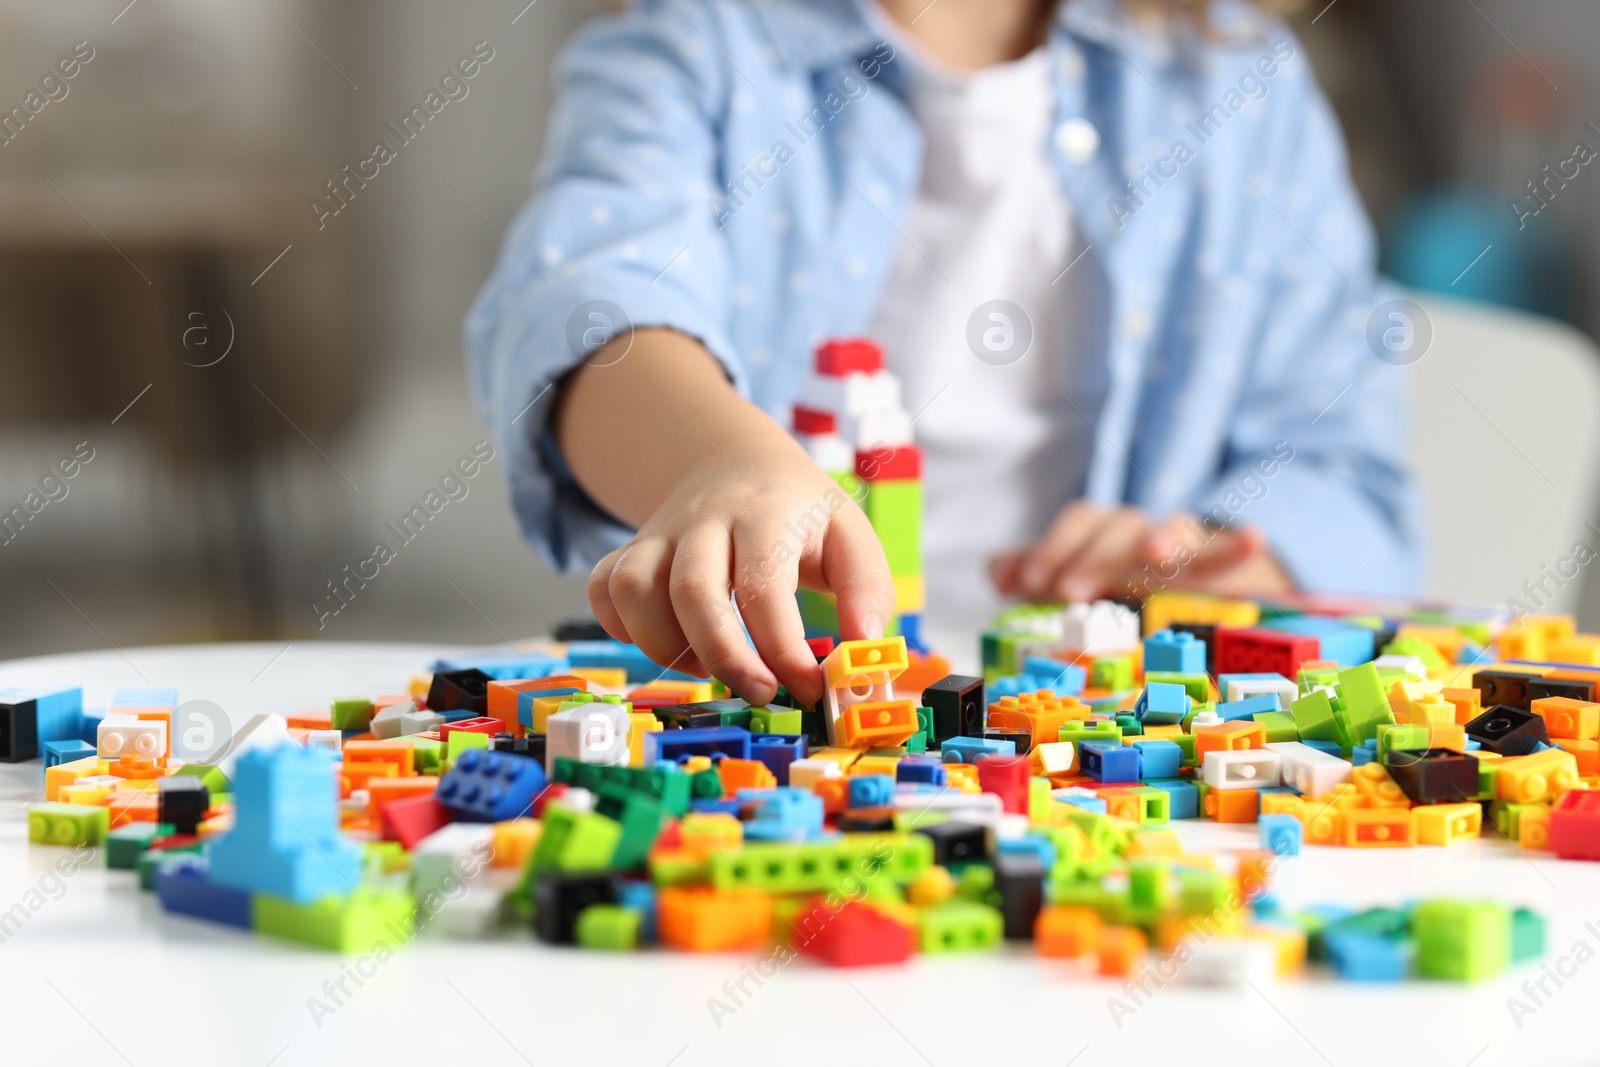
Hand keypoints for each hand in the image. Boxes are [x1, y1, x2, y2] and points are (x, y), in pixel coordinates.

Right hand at [588, 450, 894, 707]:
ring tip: (710, 664)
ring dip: (666, 646)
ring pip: (634, 590)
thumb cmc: (798, 514)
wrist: (734, 463)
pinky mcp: (631, 550)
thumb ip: (867, 589)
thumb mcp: (850, 533)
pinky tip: (667, 641)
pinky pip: (603, 589)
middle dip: (725, 657)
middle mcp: (705, 519)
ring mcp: (660, 533)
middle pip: (692, 591)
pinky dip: (622, 628)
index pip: (764, 587)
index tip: (808, 686)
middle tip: (760, 691)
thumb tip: (864, 645)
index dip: (783, 649)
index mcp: (766, 513)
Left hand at [990, 502, 1293, 603]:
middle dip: (1091, 557)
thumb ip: (1032, 572)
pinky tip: (1254, 537)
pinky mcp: (1214, 569)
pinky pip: (1225, 553)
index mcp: (1102, 531)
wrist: (1175, 595)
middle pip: (1118, 527)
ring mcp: (1179, 544)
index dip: (1053, 547)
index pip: (1080, 522)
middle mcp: (1139, 529)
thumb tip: (999, 571)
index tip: (1033, 584)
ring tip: (1157, 555)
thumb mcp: (1067, 582)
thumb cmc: (1110, 588)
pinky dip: (1238, 546)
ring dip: (1162, 540)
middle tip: (1069, 592)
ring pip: (1170, 530)